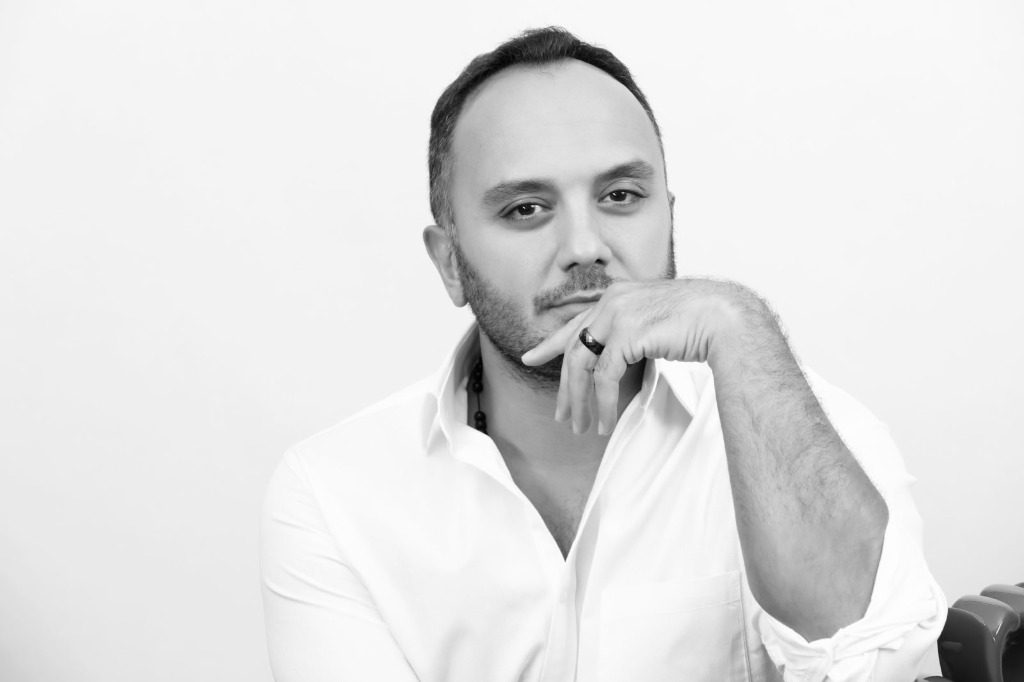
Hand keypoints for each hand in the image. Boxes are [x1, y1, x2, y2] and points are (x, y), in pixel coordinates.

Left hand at [521, 278, 766, 434]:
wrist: (726, 315)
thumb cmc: (700, 321)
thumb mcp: (656, 322)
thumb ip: (633, 334)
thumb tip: (619, 358)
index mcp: (616, 295)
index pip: (576, 323)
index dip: (550, 344)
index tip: (530, 358)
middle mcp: (611, 300)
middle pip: (574, 350)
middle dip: (566, 387)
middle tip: (561, 415)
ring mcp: (617, 314)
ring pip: (583, 365)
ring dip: (580, 401)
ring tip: (580, 427)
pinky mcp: (627, 333)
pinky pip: (604, 377)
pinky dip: (601, 404)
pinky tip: (603, 422)